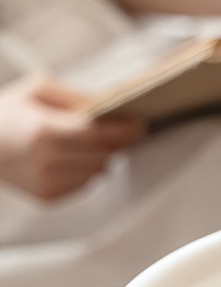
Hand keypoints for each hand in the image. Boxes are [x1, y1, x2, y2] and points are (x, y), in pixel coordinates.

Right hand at [0, 76, 145, 200]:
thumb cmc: (8, 112)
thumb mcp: (37, 89)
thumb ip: (74, 96)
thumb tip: (109, 104)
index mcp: (43, 131)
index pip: (97, 134)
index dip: (123, 130)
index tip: (141, 125)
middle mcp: (47, 161)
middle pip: (103, 155)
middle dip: (118, 143)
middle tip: (126, 132)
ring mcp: (47, 182)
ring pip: (97, 172)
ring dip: (103, 158)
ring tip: (95, 144)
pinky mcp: (48, 197)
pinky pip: (84, 185)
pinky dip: (86, 172)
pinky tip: (74, 159)